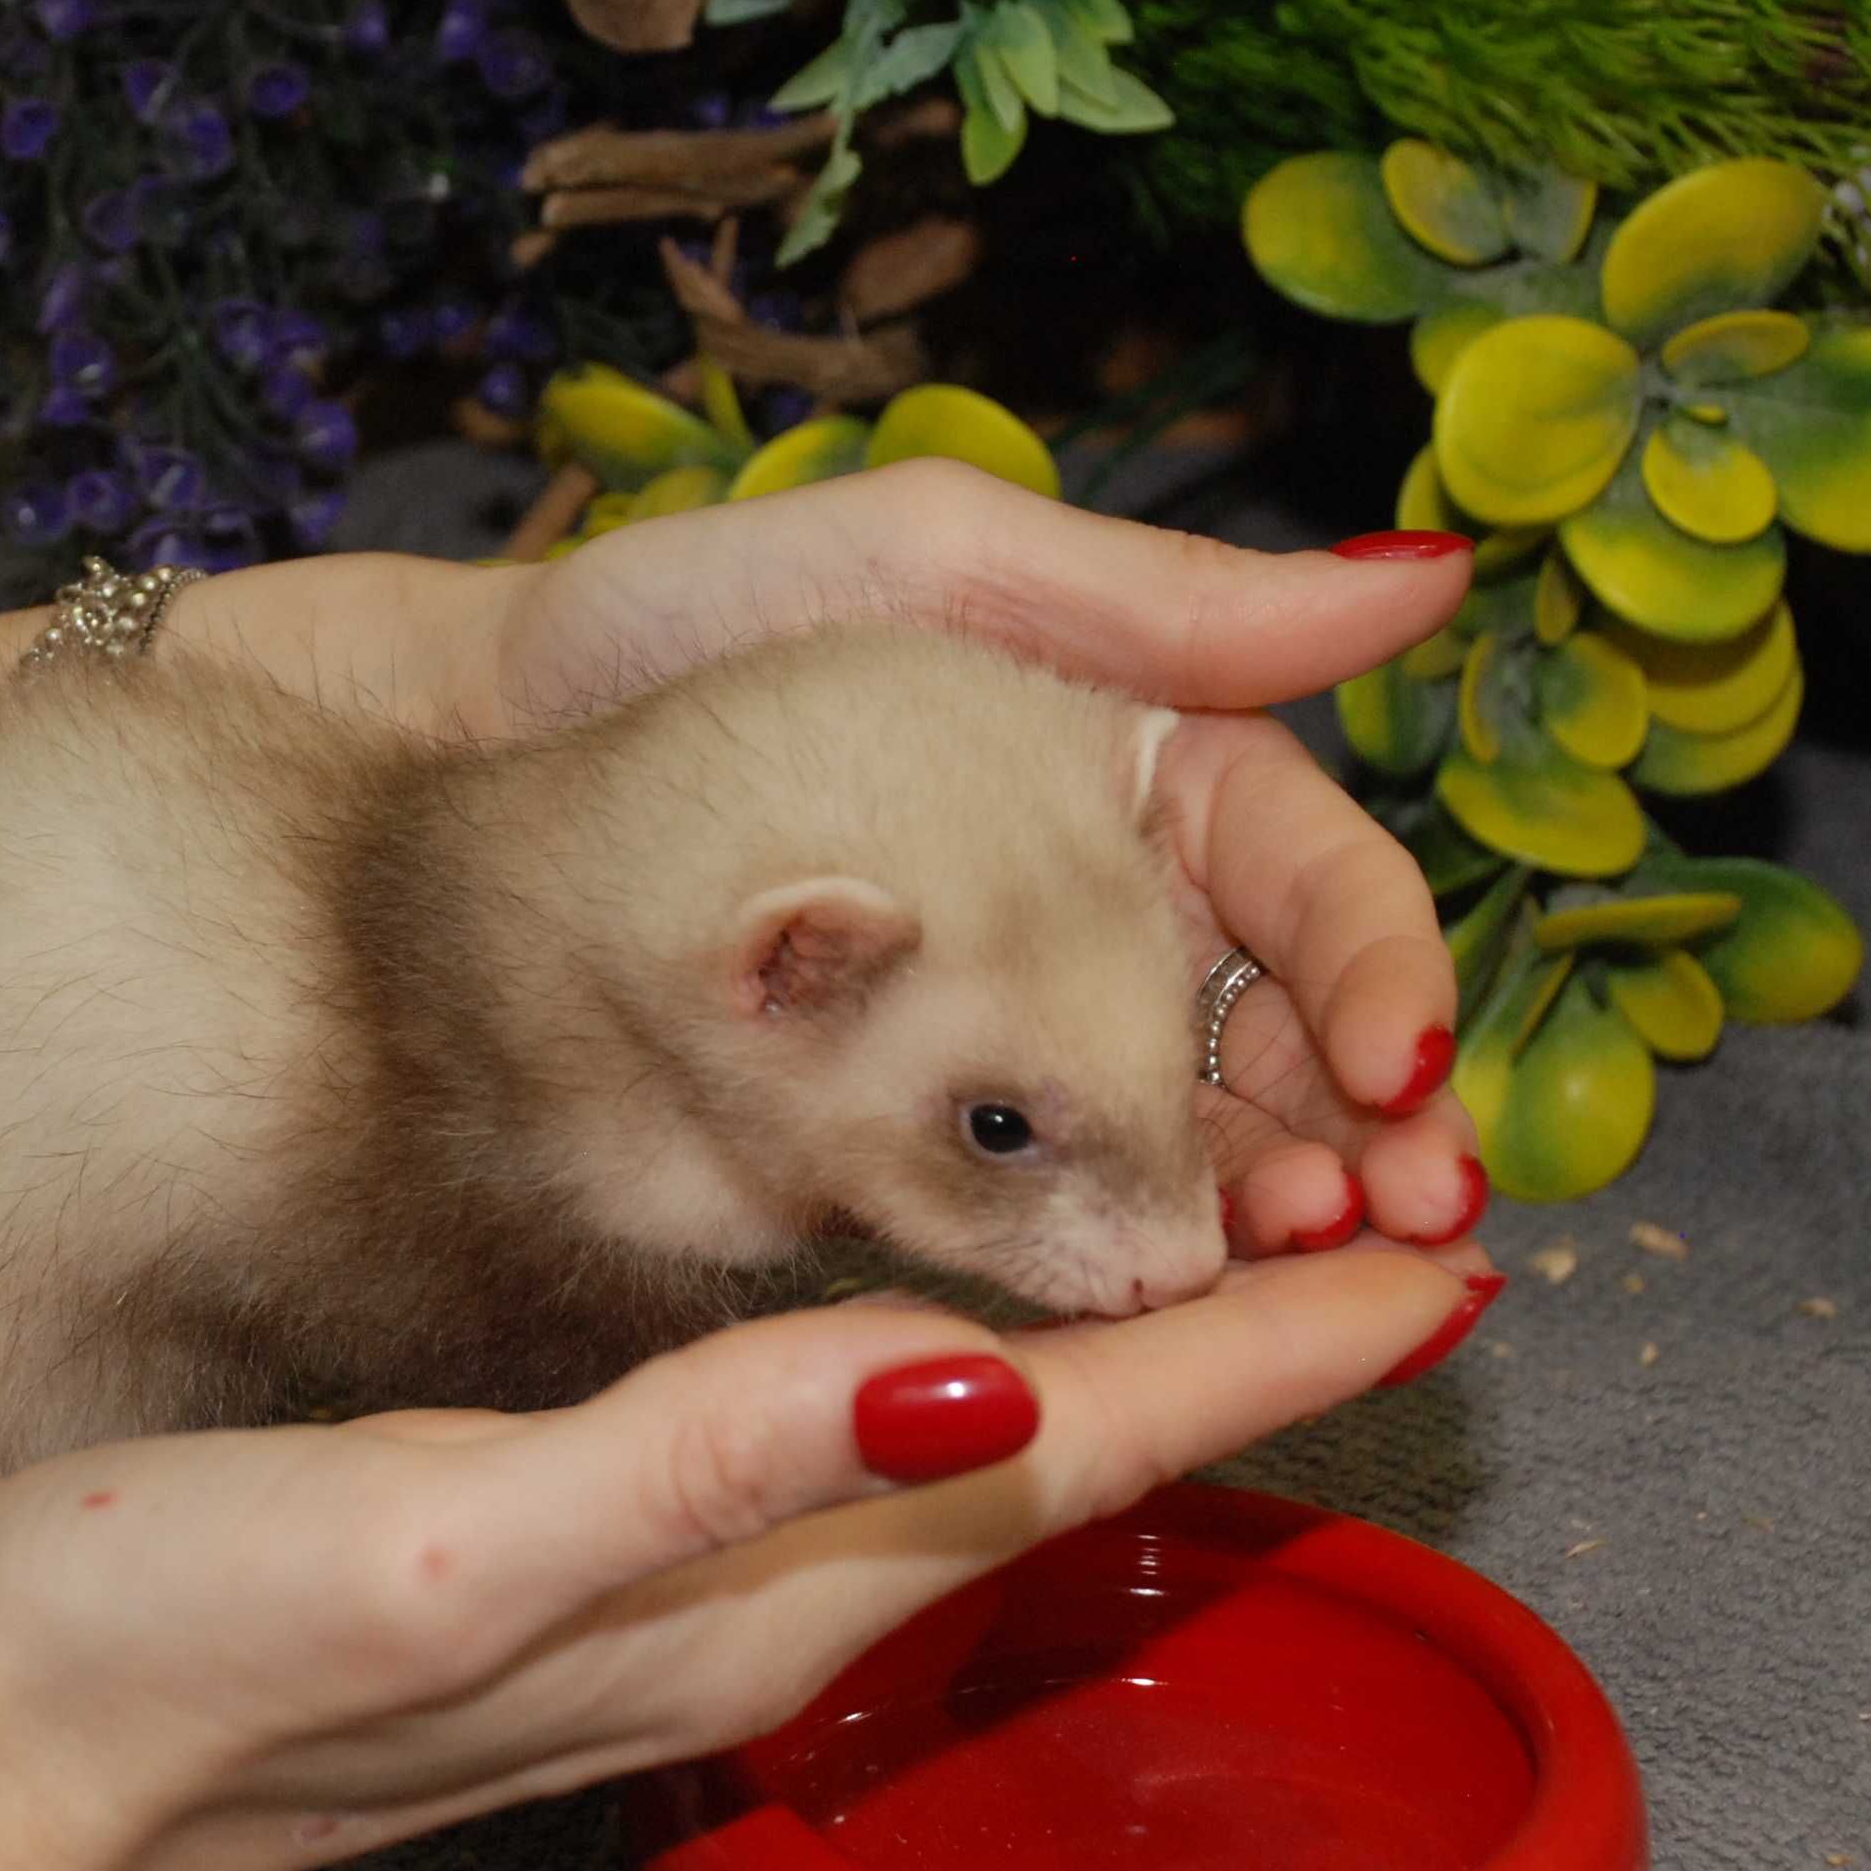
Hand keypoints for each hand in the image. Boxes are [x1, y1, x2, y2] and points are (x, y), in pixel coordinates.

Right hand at [0, 1250, 1491, 1870]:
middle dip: (1240, 1366)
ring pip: (962, 1487)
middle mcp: (739, 1618)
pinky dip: (957, 1406)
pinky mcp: (575, 1585)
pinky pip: (840, 1486)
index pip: (1064, 1459)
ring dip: (1121, 1389)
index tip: (1443, 1271)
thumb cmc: (168, 1643)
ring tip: (1239, 1278)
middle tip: (1398, 1243)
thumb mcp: (435, 1540)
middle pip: (1058, 1481)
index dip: (1260, 1358)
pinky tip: (951, 1355)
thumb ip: (703, 1466)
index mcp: (735, 1592)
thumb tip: (970, 1385)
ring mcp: (661, 1614)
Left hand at [450, 459, 1487, 1254]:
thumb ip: (1163, 600)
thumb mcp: (924, 566)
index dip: (1379, 969)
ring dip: (1275, 1210)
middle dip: (1366, 1126)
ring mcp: (998, 1044)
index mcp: (1128, 771)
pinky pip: (1039, 1220)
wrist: (438, 768)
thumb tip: (1432, 575)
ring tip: (1297, 1251)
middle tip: (1401, 1205)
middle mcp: (1092, 913)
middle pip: (1284, 1039)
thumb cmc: (671, 634)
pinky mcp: (897, 1151)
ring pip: (1190, 1145)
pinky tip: (1163, 1303)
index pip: (1311, 879)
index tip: (1405, 1059)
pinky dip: (1119, 1264)